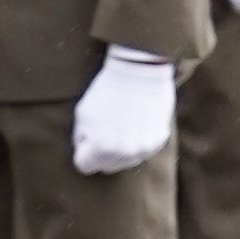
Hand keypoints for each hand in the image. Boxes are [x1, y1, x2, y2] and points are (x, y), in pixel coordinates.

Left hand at [70, 46, 176, 176]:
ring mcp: (144, 149)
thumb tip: (86, 153)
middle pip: (106, 167)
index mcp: (101, 149)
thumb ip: (80, 139)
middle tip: (107, 126)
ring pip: (126, 161)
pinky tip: (138, 122)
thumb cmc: (106, 90)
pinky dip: (139, 141)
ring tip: (123, 123)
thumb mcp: (82, 113)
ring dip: (122, 148)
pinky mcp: (159, 142)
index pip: (84, 166)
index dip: (84, 150)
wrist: (140, 71)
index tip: (90, 134)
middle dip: (102, 152)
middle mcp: (124, 154)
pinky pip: (143, 152)